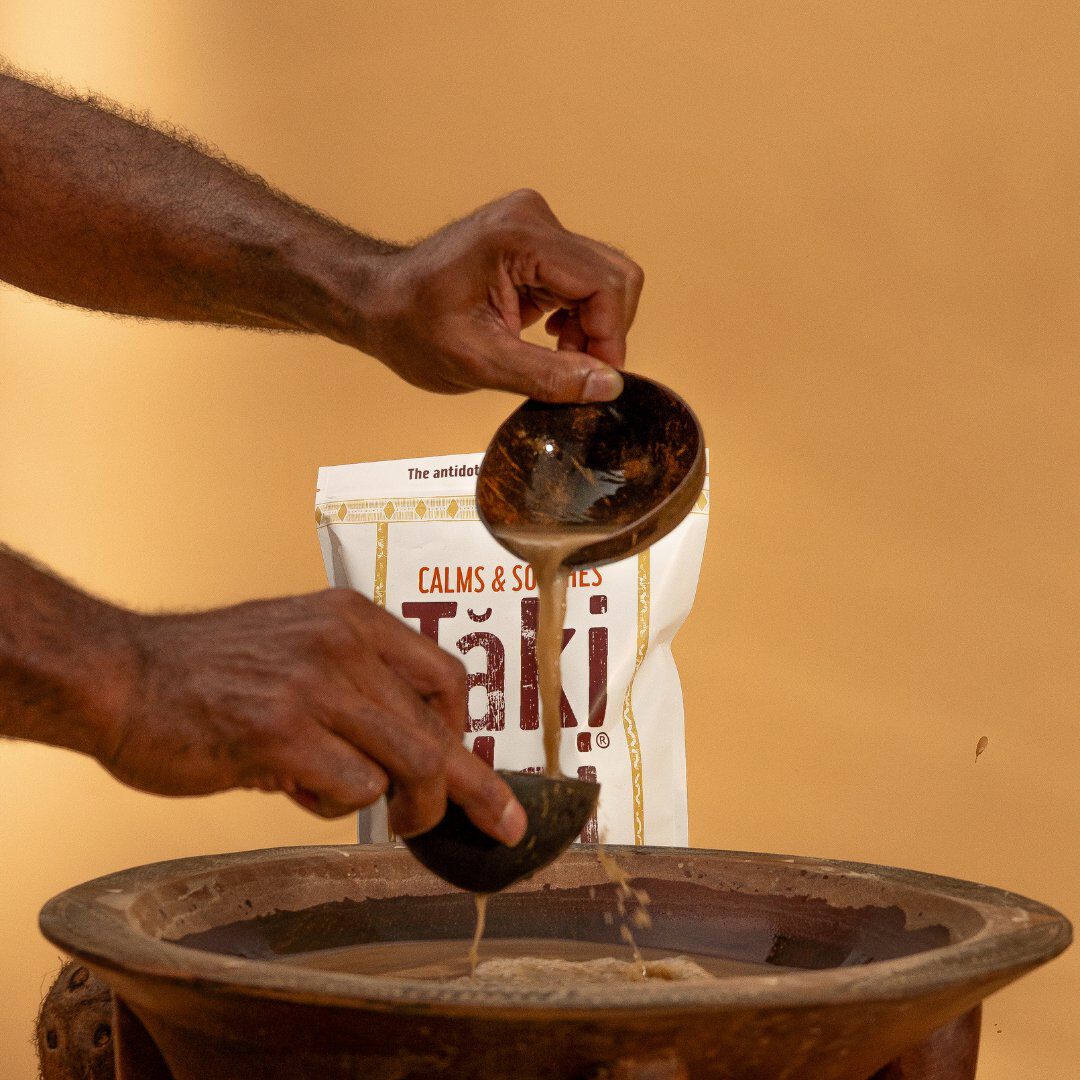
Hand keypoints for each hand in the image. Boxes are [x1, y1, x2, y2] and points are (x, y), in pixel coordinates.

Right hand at [98, 589, 526, 842]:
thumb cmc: (205, 672)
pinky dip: (336, 807)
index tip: (469, 763)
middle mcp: (342, 644)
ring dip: (404, 807)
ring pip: (413, 765)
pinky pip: (354, 790)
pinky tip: (293, 789)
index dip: (465, 730)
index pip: (445, 677)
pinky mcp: (280, 733)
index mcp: (351, 618)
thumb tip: (414, 744)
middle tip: (495, 824)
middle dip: (469, 790)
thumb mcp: (296, 645)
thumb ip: (356, 683)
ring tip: (360, 807)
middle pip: (439, 732)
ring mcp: (313, 687)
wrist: (118, 675)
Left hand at [355, 189, 644, 401]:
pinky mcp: (534, 241)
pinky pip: (582, 278)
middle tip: (574, 370)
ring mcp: (535, 226)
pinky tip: (548, 335)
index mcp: (519, 238)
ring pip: (603, 278)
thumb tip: (607, 385)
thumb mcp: (478, 363)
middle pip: (613, 275)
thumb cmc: (411, 328)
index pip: (604, 283)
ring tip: (556, 355)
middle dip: (604, 331)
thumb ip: (546, 375)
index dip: (610, 337)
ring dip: (591, 325)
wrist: (377, 304)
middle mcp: (534, 219)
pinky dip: (578, 314)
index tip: (597, 379)